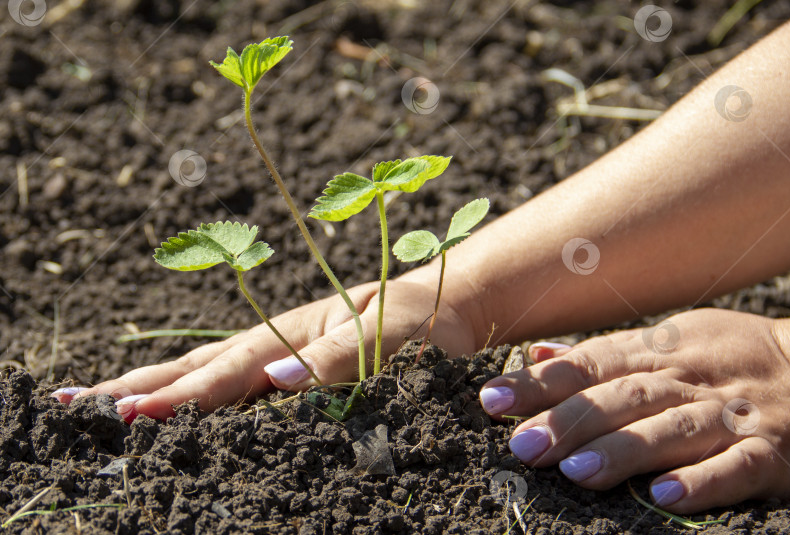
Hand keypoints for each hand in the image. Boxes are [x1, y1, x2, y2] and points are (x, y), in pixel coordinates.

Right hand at [56, 273, 477, 420]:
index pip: (226, 371)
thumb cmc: (425, 318)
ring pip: (203, 372)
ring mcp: (279, 353)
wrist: (450, 305)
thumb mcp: (392, 331)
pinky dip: (190, 393)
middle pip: (194, 368)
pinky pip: (230, 381)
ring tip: (98, 404)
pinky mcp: (291, 366)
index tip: (125, 416)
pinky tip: (169, 406)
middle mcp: (276, 343)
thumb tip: (275, 378)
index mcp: (293, 333)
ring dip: (149, 389)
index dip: (179, 397)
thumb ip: (339, 357)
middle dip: (135, 390)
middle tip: (71, 406)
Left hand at [479, 308, 789, 512]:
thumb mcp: (668, 341)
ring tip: (576, 472)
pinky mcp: (773, 451)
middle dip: (571, 420)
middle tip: (524, 445)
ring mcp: (732, 414)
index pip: (590, 363)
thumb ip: (603, 353)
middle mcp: (691, 378)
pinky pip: (737, 467)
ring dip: (623, 450)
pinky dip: (701, 482)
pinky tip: (663, 499)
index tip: (492, 399)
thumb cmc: (729, 358)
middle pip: (624, 396)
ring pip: (673, 429)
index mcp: (661, 349)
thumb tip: (537, 355)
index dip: (540, 381)